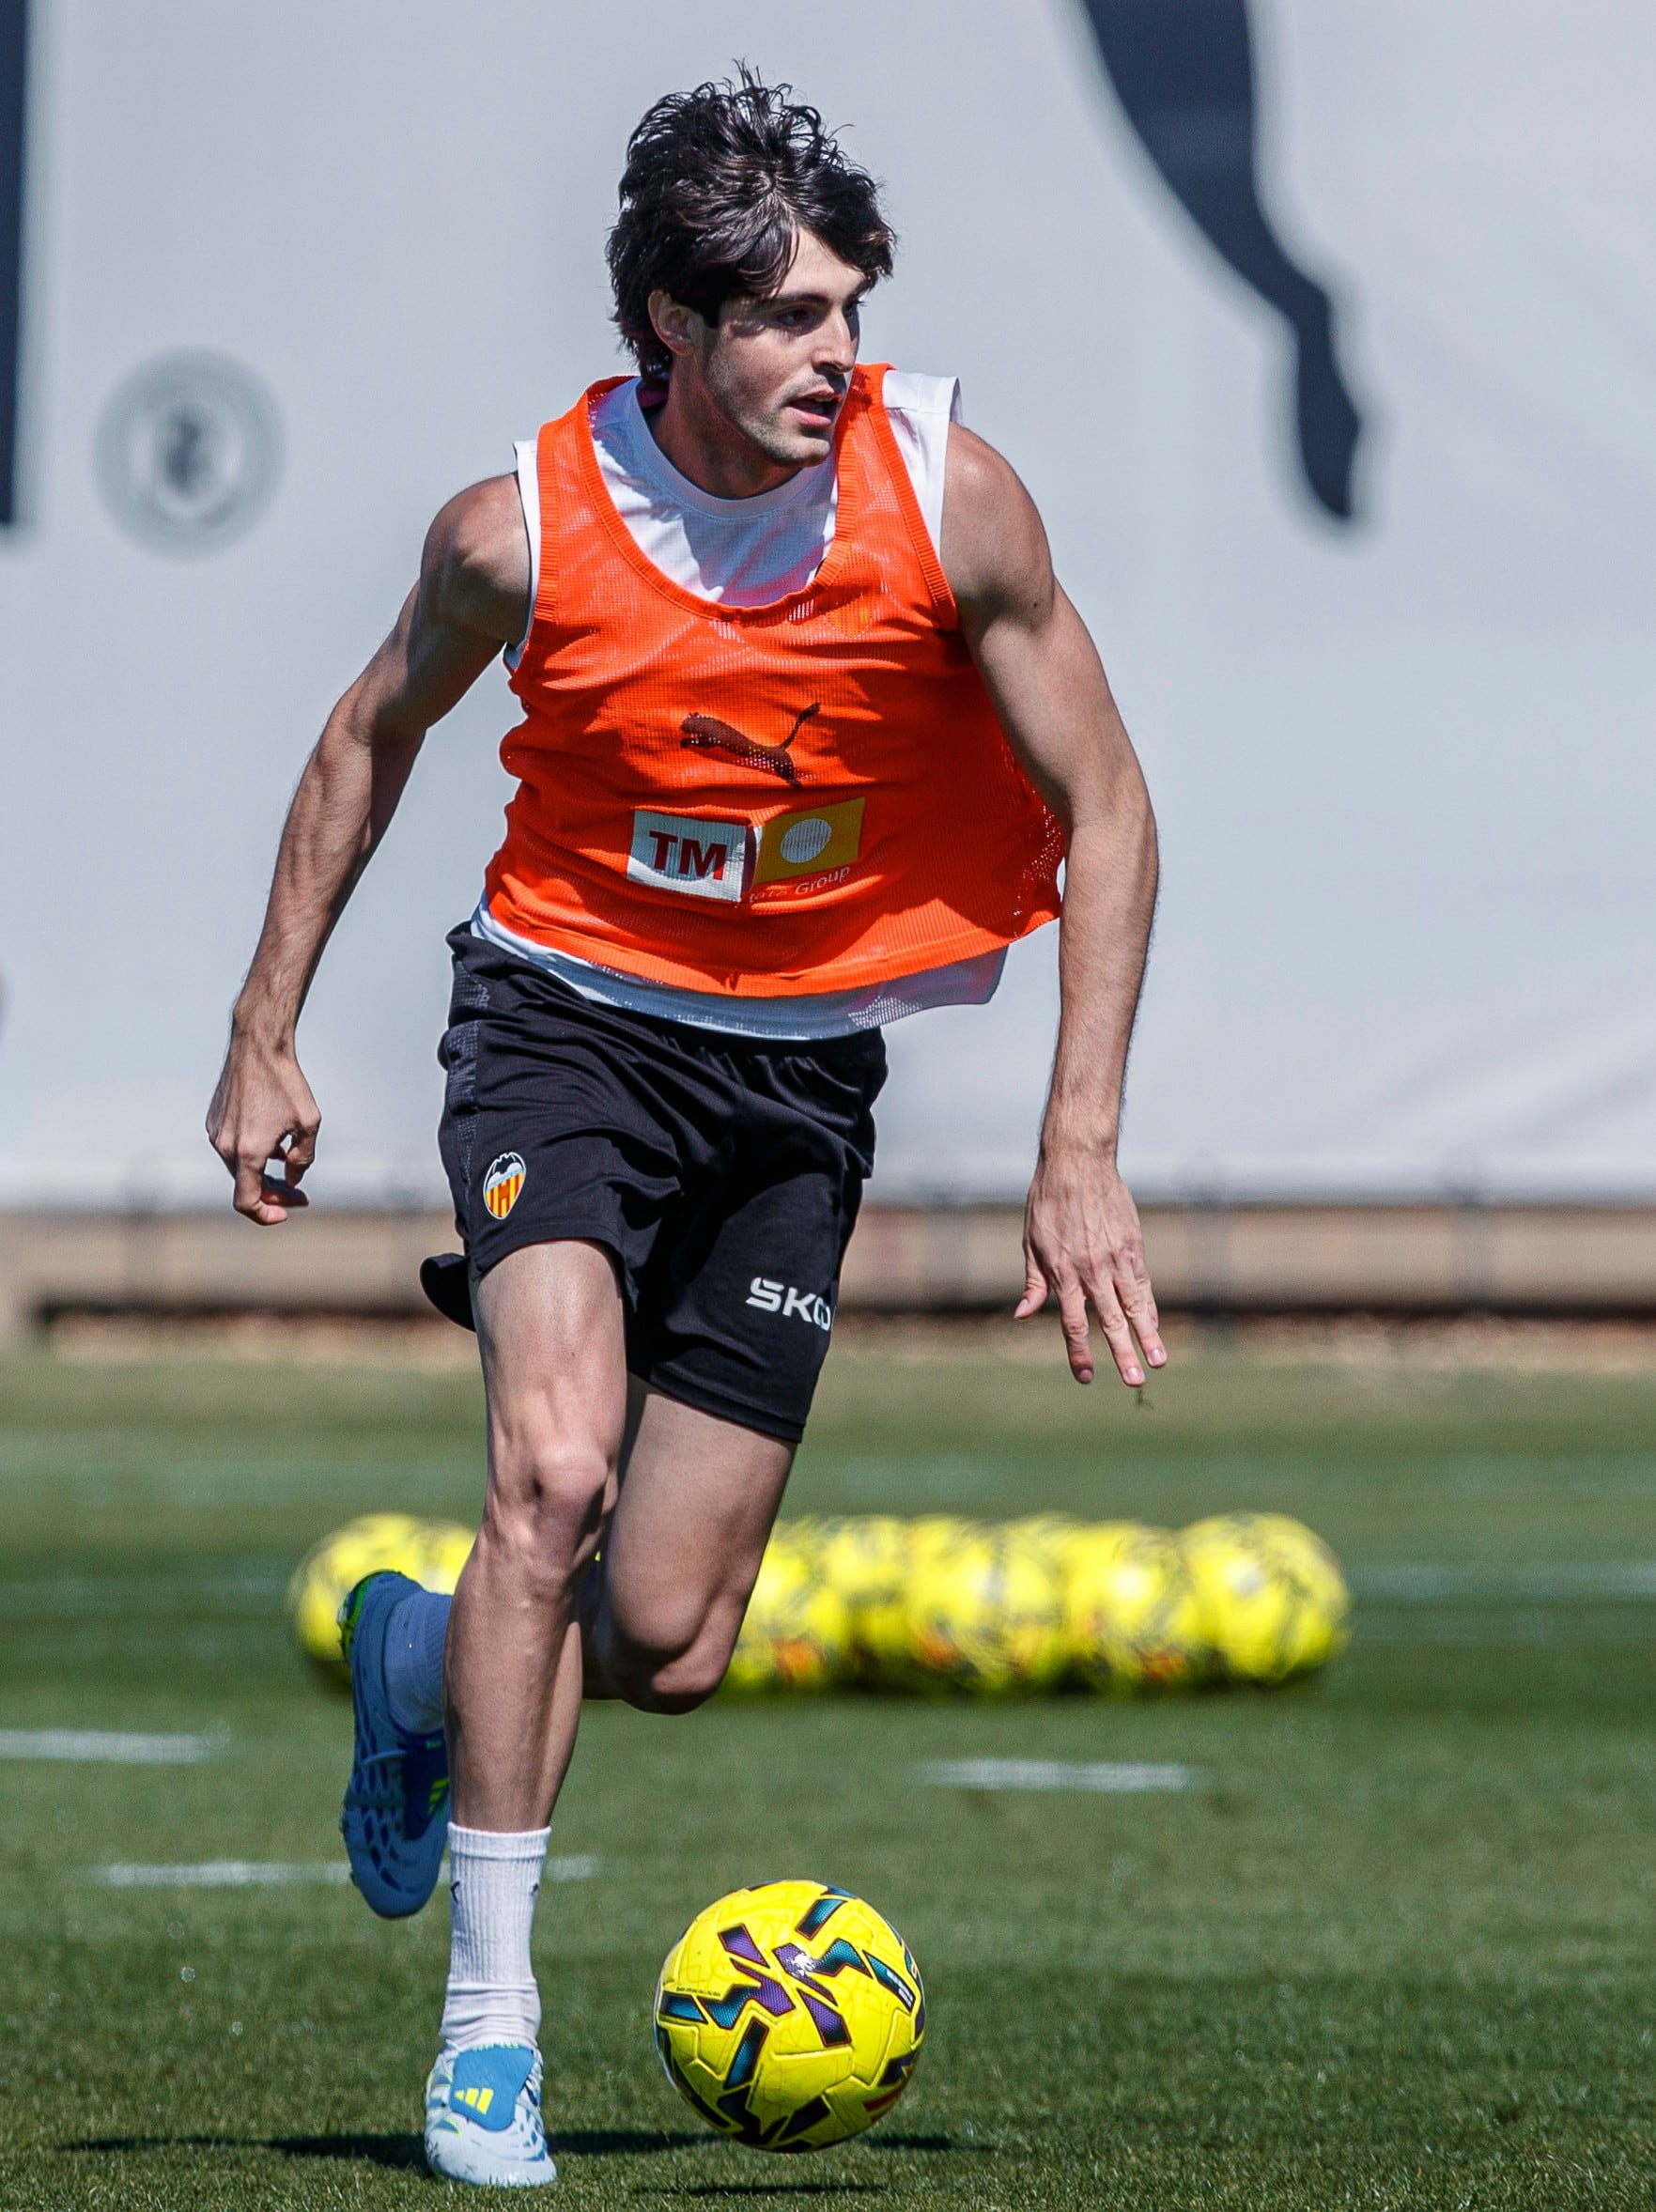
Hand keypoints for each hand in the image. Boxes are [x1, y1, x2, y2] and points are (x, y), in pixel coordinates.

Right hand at [206, 1028, 319, 1224]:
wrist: (257, 1046)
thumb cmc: (286, 1083)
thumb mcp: (308, 1124)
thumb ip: (303, 1159)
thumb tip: (292, 1179)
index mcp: (247, 1152)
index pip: (246, 1202)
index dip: (266, 1215)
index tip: (286, 1212)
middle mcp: (224, 1145)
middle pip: (245, 1186)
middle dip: (273, 1193)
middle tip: (299, 1192)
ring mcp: (215, 1132)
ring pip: (238, 1167)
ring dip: (262, 1173)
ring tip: (288, 1161)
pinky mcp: (213, 1120)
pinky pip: (232, 1148)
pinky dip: (251, 1154)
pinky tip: (274, 1142)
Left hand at [1015, 1146, 1166, 1386]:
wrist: (1077, 1163)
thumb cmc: (1047, 1203)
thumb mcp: (1030, 1243)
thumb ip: (1033, 1284)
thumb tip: (1023, 1316)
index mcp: (1062, 1273)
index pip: (1073, 1323)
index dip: (1079, 1352)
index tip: (1085, 1377)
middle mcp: (1091, 1270)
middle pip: (1109, 1320)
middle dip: (1122, 1354)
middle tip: (1134, 1382)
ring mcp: (1115, 1258)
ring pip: (1135, 1305)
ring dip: (1147, 1336)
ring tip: (1158, 1362)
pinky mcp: (1132, 1245)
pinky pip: (1143, 1283)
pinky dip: (1150, 1306)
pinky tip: (1156, 1326)